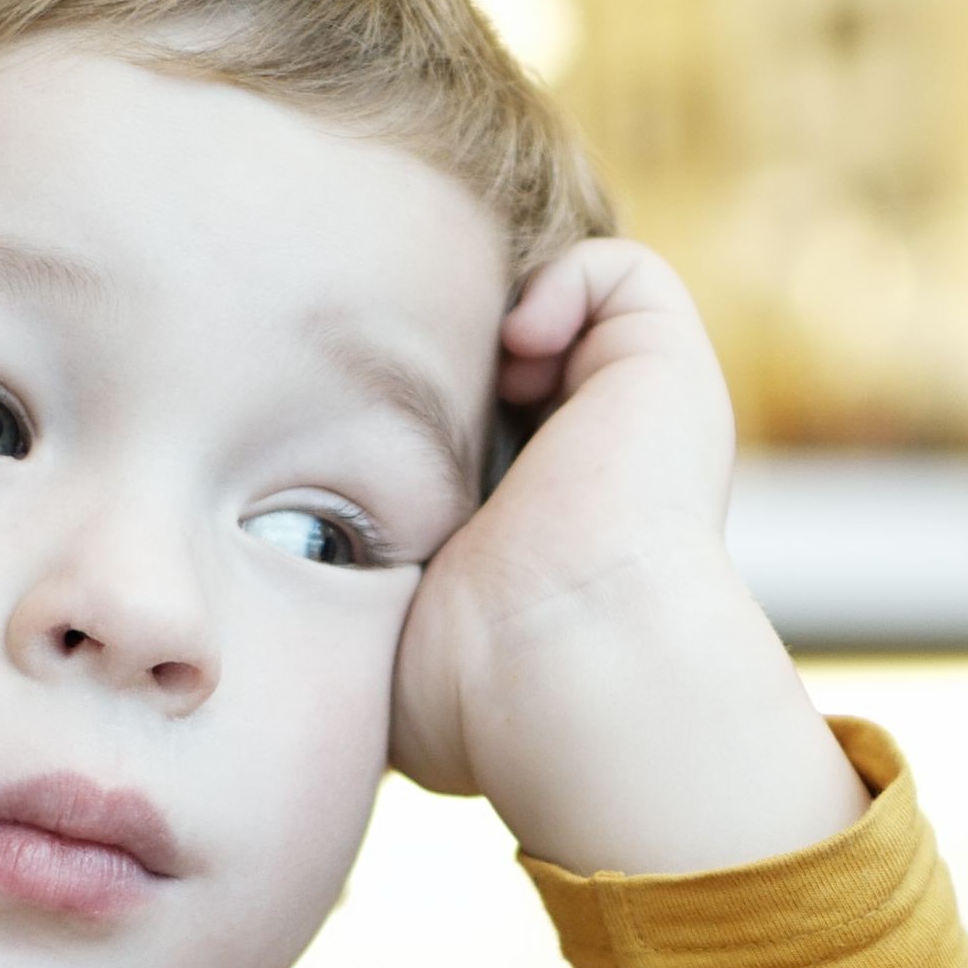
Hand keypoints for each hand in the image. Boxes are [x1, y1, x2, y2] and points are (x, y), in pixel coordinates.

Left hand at [389, 241, 862, 877]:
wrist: (574, 668)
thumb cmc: (480, 694)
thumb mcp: (386, 655)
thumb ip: (355, 615)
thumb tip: (298, 624)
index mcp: (541, 526)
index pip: (476, 433)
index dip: (415, 410)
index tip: (363, 420)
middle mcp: (597, 464)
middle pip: (518, 362)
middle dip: (453, 343)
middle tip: (399, 369)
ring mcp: (638, 413)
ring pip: (575, 309)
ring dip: (508, 313)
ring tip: (479, 367)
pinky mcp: (669, 368)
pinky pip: (621, 274)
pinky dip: (563, 282)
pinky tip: (519, 348)